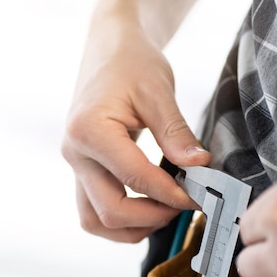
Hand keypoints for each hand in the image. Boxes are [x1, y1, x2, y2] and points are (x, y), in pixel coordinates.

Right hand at [62, 22, 209, 242]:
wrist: (109, 49)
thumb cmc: (132, 62)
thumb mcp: (158, 91)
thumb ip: (176, 133)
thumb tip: (200, 169)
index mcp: (89, 130)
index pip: (134, 178)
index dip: (171, 194)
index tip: (202, 196)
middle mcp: (74, 153)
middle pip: (110, 210)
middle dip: (154, 216)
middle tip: (187, 204)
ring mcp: (74, 165)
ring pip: (95, 220)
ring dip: (132, 227)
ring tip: (166, 212)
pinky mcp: (82, 170)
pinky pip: (93, 211)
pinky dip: (120, 220)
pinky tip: (148, 208)